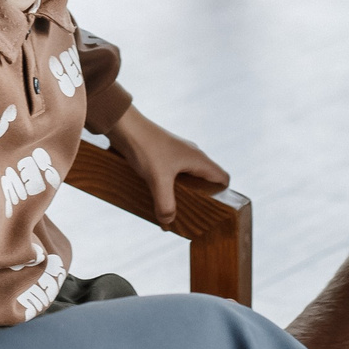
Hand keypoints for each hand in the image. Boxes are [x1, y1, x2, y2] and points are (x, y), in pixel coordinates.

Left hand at [105, 107, 229, 228]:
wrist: (126, 126)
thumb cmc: (146, 148)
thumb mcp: (158, 180)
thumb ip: (165, 203)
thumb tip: (168, 221)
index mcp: (199, 160)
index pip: (223, 178)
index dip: (222, 195)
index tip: (212, 211)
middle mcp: (192, 155)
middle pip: (206, 180)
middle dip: (200, 198)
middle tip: (191, 214)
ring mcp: (178, 153)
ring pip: (189, 177)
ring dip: (183, 192)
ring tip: (173, 207)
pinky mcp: (165, 154)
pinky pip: (174, 173)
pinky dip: (170, 185)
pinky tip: (157, 194)